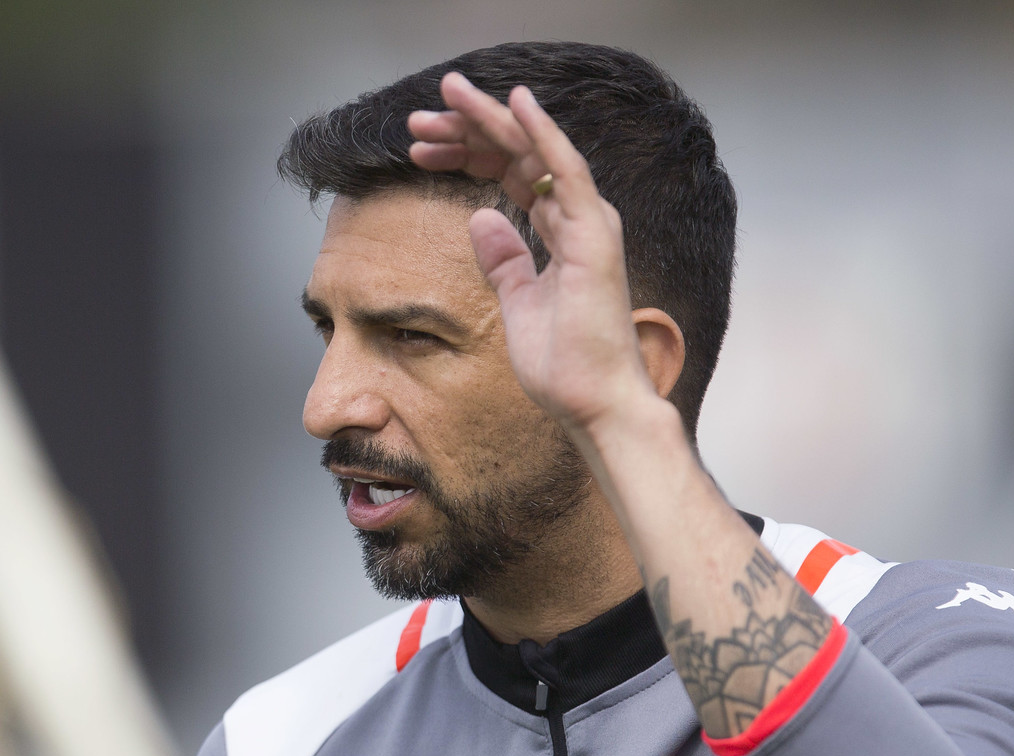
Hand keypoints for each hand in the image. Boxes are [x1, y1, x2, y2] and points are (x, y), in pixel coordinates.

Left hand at [407, 72, 657, 434]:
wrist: (592, 403)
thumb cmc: (563, 364)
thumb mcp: (516, 304)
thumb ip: (504, 260)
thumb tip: (480, 218)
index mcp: (562, 232)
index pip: (510, 175)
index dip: (465, 155)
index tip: (419, 150)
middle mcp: (578, 217)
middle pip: (516, 155)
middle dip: (466, 130)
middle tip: (419, 117)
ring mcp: (589, 222)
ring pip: (534, 151)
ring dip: (489, 119)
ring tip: (446, 94)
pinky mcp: (594, 235)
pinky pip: (565, 170)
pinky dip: (542, 133)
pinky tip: (515, 102)